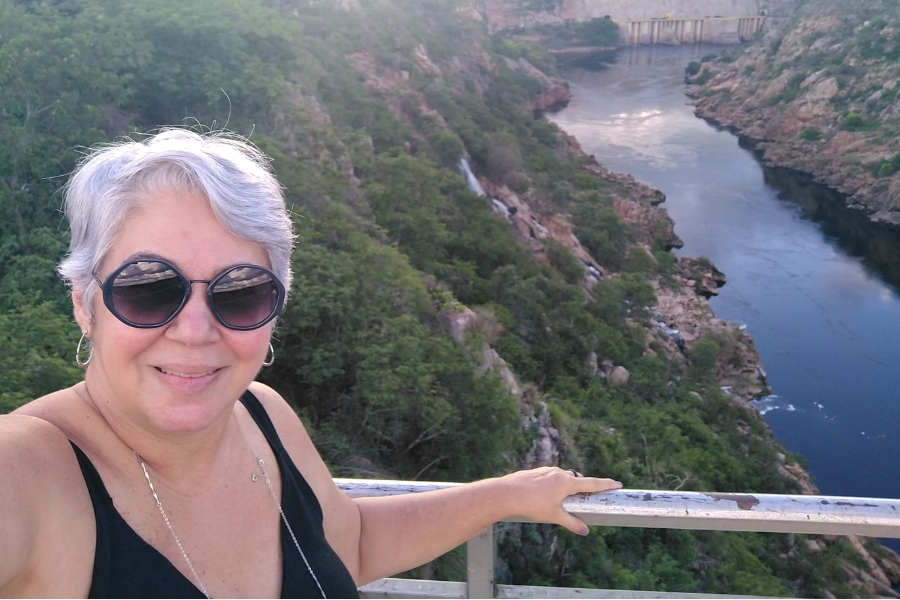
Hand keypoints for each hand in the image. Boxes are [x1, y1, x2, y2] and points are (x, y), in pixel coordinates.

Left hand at [498, 467, 621, 535]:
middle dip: (583, 487)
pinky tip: (545, 496)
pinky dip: (553, 485)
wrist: (507, 494)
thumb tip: (585, 530)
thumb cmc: (532, 505)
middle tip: (588, 497)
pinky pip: (550, 477)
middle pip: (577, 479)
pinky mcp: (536, 472)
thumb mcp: (554, 516)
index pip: (592, 483)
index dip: (606, 484)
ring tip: (563, 500)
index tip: (617, 483)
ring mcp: (547, 470)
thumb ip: (571, 522)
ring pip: (562, 477)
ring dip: (567, 486)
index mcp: (567, 482)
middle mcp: (559, 473)